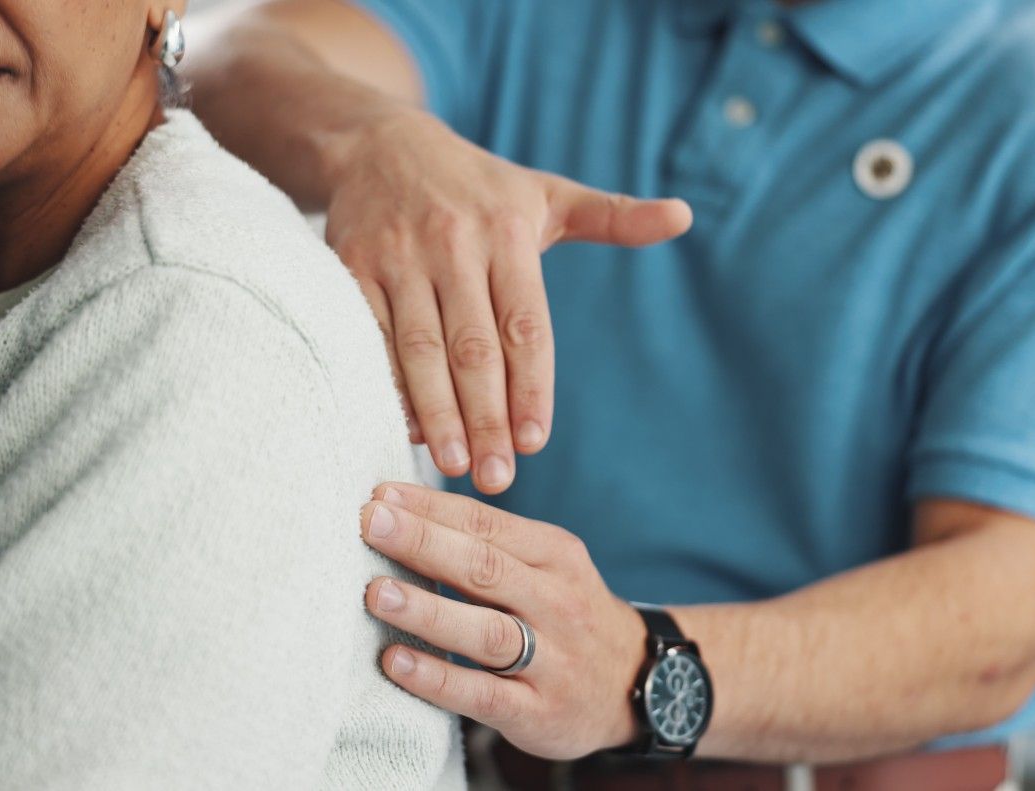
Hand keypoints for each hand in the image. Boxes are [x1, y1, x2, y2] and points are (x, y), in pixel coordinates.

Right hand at [326, 108, 691, 493]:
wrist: (381, 146)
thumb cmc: (478, 186)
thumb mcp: (547, 194)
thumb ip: (614, 218)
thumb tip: (684, 216)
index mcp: (506, 233)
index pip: (524, 325)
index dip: (530, 386)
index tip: (536, 442)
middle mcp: (453, 245)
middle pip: (473, 346)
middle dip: (486, 416)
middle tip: (498, 477)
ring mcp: (398, 257)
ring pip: (419, 347)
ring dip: (437, 412)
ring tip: (455, 465)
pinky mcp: (351, 266)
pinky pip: (370, 335)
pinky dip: (387, 384)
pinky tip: (404, 427)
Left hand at [359, 482, 648, 759]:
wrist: (639, 683)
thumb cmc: (567, 614)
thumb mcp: (548, 566)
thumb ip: (489, 543)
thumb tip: (402, 510)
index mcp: (555, 555)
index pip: (486, 522)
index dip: (432, 508)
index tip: (379, 496)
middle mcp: (557, 602)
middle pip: (484, 568)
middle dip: (423, 542)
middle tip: (370, 523)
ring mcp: (551, 659)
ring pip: (485, 631)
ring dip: (428, 610)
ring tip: (376, 593)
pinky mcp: (538, 711)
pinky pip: (482, 693)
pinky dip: (437, 678)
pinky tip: (396, 661)